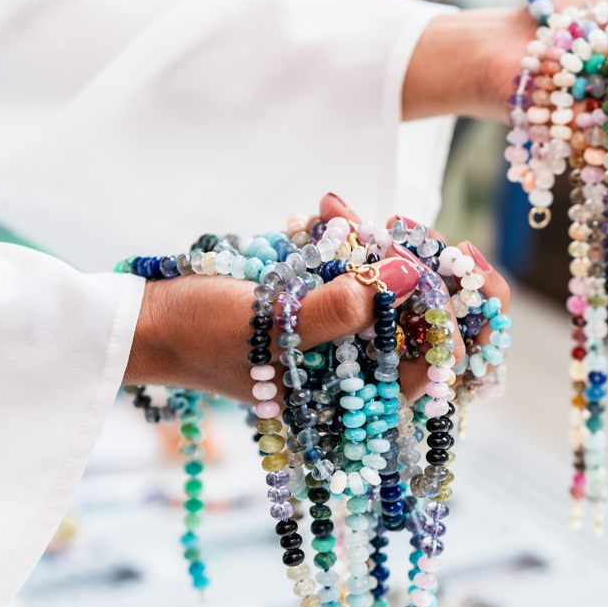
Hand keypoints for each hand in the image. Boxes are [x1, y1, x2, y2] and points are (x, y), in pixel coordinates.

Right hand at [123, 194, 509, 404]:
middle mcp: (361, 366)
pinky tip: (318, 212)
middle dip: (418, 260)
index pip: (440, 359)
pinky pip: (355, 262)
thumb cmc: (204, 337)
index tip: (454, 260)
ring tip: (332, 214)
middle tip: (399, 223)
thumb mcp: (277, 327)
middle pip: (428, 315)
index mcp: (362, 394)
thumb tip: (409, 272)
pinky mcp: (323, 296)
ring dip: (375, 239)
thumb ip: (344, 308)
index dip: (462, 312)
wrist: (145, 320)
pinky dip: (344, 234)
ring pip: (393, 279)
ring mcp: (344, 329)